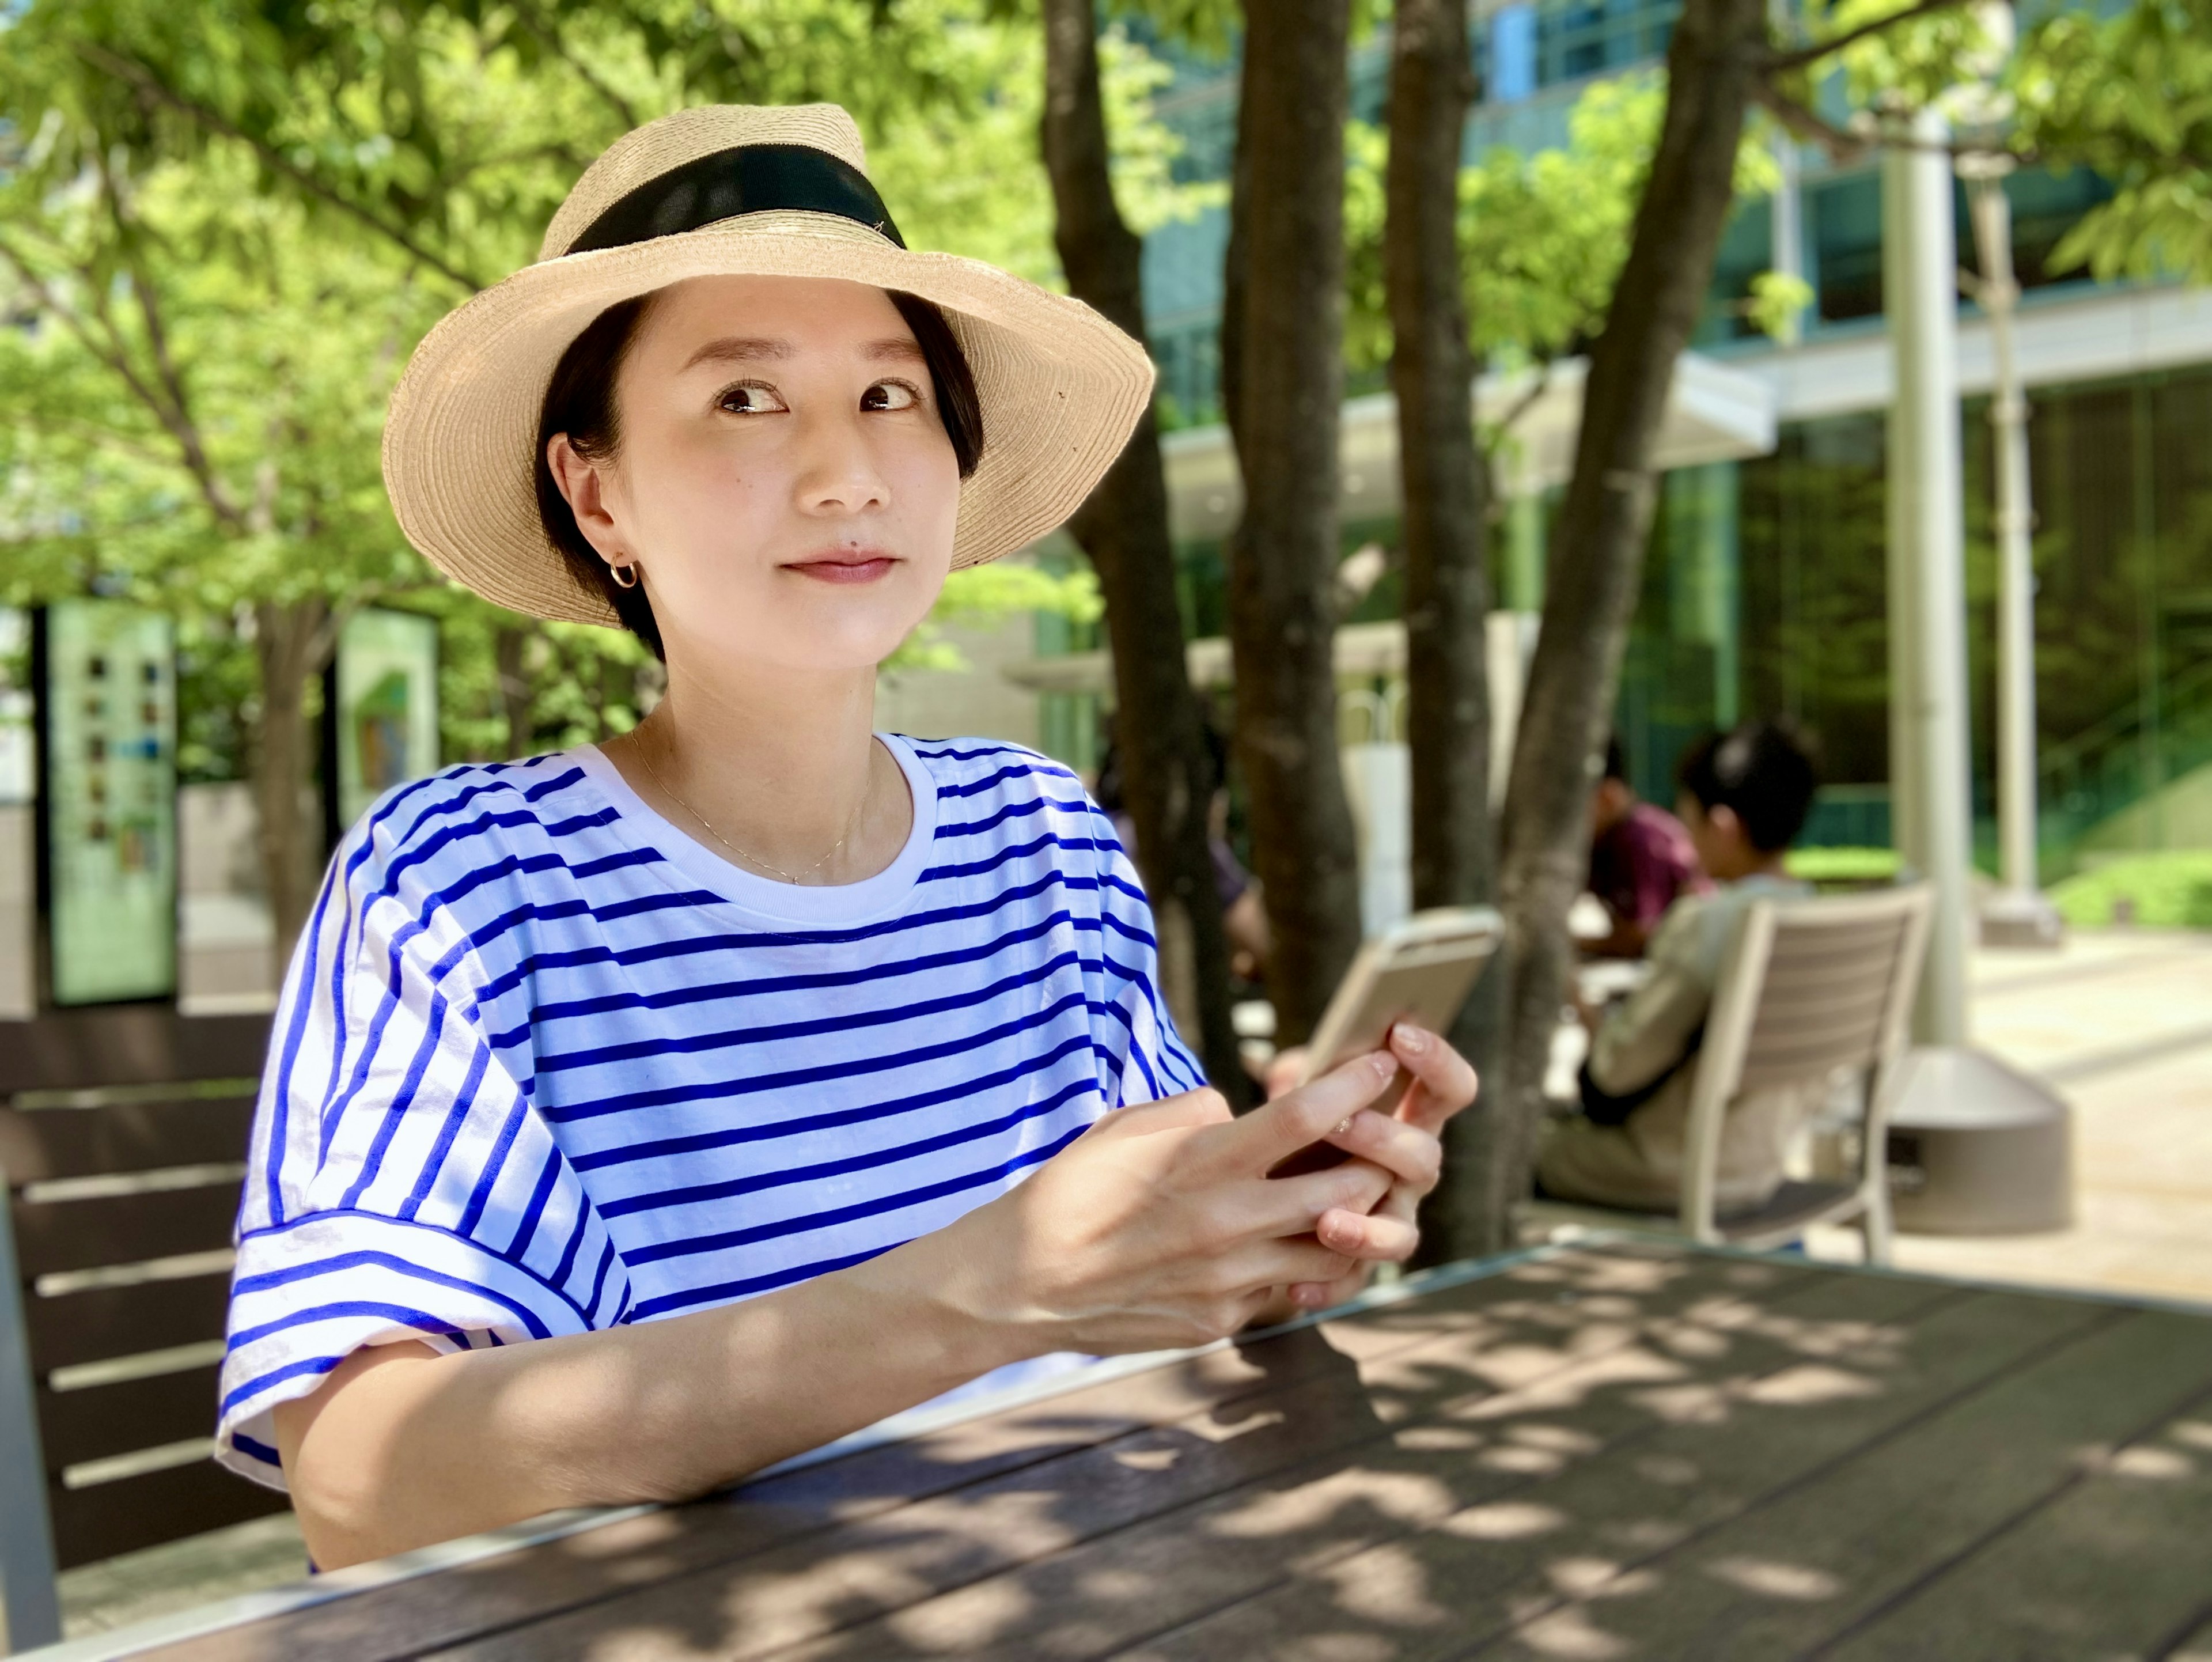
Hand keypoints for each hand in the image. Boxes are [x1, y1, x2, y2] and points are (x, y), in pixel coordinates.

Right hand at [924, 1053, 1413, 1356]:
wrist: (1024, 1283)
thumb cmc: (1074, 1191)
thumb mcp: (1129, 1126)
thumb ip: (1197, 1113)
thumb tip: (1242, 1115)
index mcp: (1204, 1162)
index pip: (1305, 1117)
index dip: (1355, 1084)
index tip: (1381, 1065)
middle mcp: (1227, 1222)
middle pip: (1345, 1189)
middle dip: (1378, 1162)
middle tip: (1386, 1143)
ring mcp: (1229, 1279)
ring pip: (1332, 1250)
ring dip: (1353, 1222)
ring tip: (1351, 1199)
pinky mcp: (1222, 1320)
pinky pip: (1282, 1290)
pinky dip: (1294, 1266)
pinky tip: (1283, 1248)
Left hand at [1263, 1022, 1479, 1313]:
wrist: (1252, 1200)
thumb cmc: (1288, 1133)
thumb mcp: (1300, 1099)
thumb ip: (1308, 1079)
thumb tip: (1291, 1069)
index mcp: (1406, 1123)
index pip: (1449, 1089)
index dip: (1437, 1062)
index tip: (1401, 1033)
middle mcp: (1408, 1176)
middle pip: (1425, 1157)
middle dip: (1387, 1139)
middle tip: (1343, 1123)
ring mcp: (1389, 1223)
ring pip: (1400, 1234)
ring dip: (1367, 1228)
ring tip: (1328, 1222)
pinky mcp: (1356, 1267)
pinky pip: (1352, 1283)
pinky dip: (1327, 1285)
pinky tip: (1297, 1287)